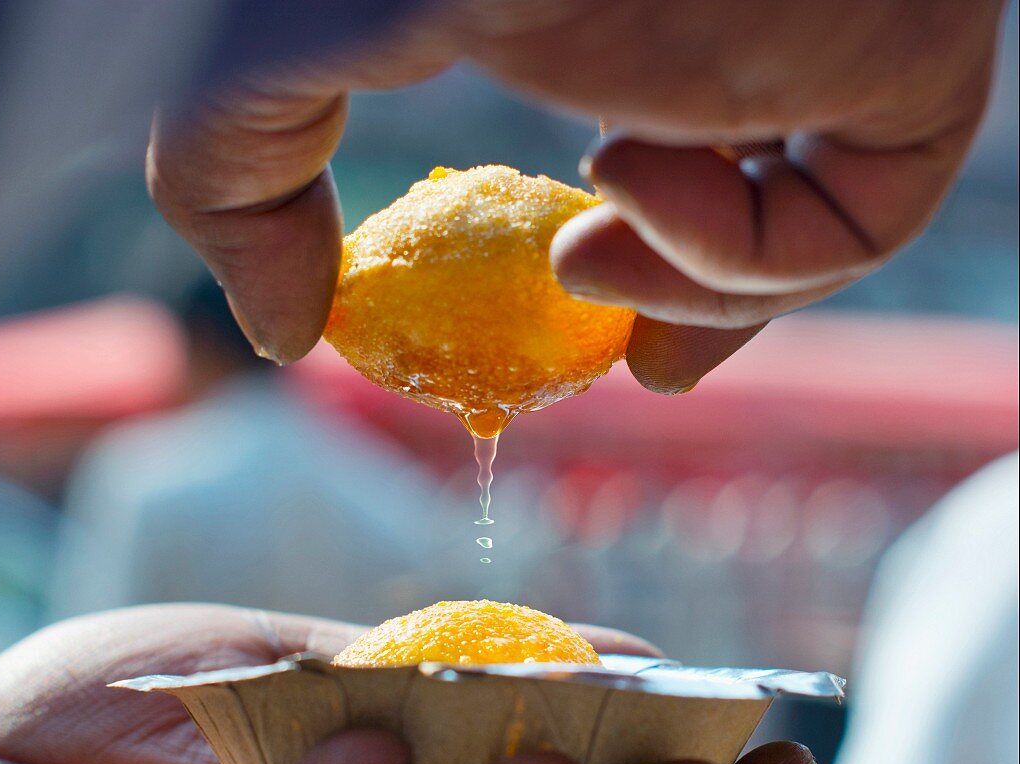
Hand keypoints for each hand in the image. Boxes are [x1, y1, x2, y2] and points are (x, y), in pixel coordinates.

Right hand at [149, 0, 1003, 392]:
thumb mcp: (263, 64)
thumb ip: (242, 189)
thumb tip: (276, 333)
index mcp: (620, 5)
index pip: (674, 136)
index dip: (640, 251)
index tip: (587, 316)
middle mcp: (740, 13)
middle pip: (770, 189)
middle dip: (703, 287)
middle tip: (629, 350)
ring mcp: (825, 31)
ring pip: (824, 219)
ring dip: (699, 283)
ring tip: (582, 254)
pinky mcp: (901, 49)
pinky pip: (868, 213)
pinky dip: (751, 260)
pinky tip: (628, 180)